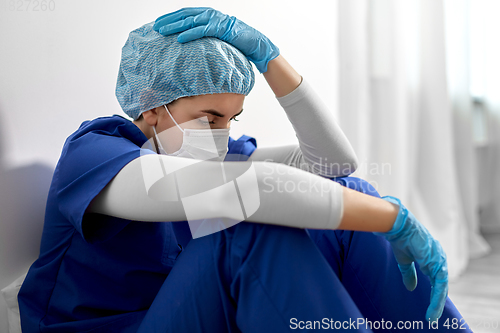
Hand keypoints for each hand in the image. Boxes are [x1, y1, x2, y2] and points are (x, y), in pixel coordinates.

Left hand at [153, 7, 279, 72]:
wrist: (255, 43)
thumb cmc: (236, 42)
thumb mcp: (216, 38)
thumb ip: (204, 36)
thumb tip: (189, 44)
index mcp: (208, 15)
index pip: (185, 14)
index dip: (171, 17)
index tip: (158, 23)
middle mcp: (210, 14)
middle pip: (184, 15)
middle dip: (169, 20)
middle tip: (155, 27)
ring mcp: (215, 20)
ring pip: (190, 21)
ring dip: (175, 26)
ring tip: (162, 32)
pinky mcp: (221, 28)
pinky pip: (202, 30)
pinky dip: (190, 34)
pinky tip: (180, 39)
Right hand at [375, 196, 447, 321]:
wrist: (398, 225)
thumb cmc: (400, 238)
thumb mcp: (405, 260)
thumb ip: (410, 274)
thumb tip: (411, 287)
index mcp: (432, 256)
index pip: (436, 278)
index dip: (434, 292)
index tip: (429, 305)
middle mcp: (439, 257)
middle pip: (441, 284)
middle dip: (437, 301)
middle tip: (432, 315)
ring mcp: (440, 260)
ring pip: (442, 287)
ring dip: (437, 303)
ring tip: (432, 316)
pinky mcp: (437, 263)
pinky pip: (440, 285)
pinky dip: (436, 298)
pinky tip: (432, 308)